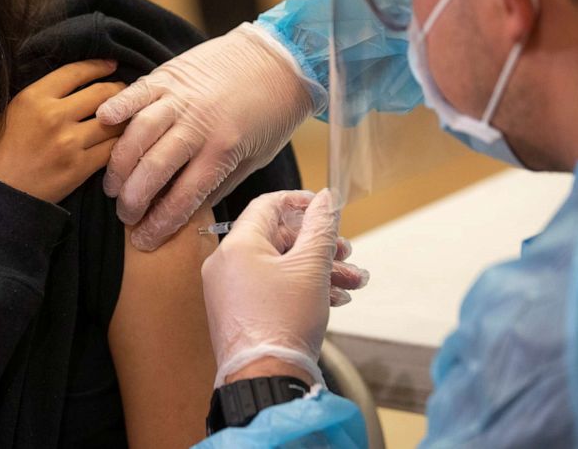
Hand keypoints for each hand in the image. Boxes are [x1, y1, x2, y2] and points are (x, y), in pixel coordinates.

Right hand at [0, 60, 125, 203]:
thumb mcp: (12, 111)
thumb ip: (41, 97)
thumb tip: (73, 85)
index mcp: (34, 97)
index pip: (75, 72)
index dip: (98, 66)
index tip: (111, 65)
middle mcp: (54, 116)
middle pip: (101, 94)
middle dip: (119, 90)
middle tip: (126, 92)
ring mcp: (69, 143)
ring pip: (113, 123)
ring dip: (126, 118)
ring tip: (130, 117)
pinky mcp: (79, 169)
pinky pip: (111, 150)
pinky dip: (121, 145)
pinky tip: (123, 142)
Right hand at [97, 23, 315, 250]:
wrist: (281, 60)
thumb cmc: (272, 113)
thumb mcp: (256, 158)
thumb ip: (220, 183)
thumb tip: (188, 210)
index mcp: (223, 150)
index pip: (182, 197)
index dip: (158, 224)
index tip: (143, 240)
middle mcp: (199, 125)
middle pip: (153, 169)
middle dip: (132, 199)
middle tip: (124, 214)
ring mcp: (181, 98)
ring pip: (138, 133)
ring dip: (119, 163)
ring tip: (112, 184)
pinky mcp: (170, 75)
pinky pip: (137, 92)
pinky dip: (118, 106)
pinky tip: (103, 122)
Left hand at [200, 189, 368, 387]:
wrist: (266, 379)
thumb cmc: (284, 323)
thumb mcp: (311, 268)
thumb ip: (320, 228)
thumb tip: (326, 199)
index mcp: (237, 245)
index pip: (267, 205)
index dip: (300, 202)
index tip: (326, 208)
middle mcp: (226, 264)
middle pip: (277, 238)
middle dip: (318, 246)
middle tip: (346, 254)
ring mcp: (229, 289)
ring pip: (279, 266)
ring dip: (317, 270)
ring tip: (351, 283)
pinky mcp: (237, 311)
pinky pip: (270, 287)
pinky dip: (299, 287)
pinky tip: (333, 300)